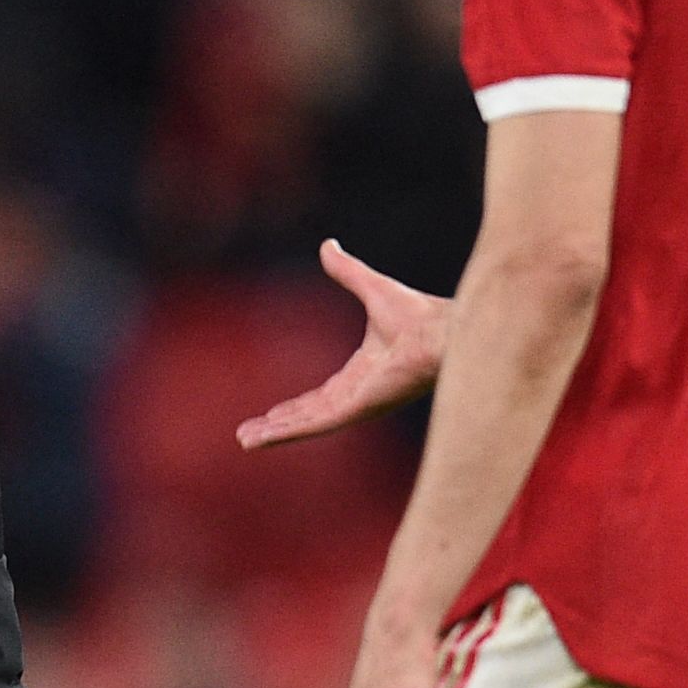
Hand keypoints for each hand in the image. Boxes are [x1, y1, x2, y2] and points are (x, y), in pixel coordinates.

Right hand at [236, 240, 449, 449]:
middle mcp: (358, 394)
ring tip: (246, 441)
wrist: (442, 331)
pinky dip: (288, 431)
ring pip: (307, 424)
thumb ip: (347, 270)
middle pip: (309, 415)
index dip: (295, 405)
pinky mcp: (357, 409)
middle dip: (279, 425)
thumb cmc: (420, 313)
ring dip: (275, 434)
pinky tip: (264, 436)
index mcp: (362, 373)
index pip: (322, 396)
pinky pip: (316, 424)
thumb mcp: (371, 287)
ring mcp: (357, 405)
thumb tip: (329, 245)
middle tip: (248, 436)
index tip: (272, 413)